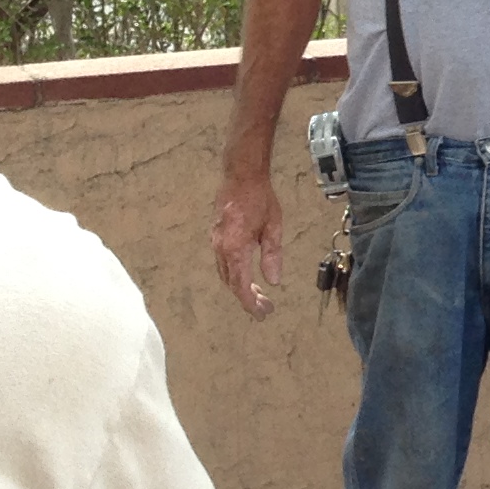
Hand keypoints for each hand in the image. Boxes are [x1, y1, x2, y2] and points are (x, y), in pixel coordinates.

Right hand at [211, 169, 283, 318]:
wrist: (241, 175)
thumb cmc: (260, 198)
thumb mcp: (273, 226)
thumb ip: (272, 255)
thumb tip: (273, 281)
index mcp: (235, 248)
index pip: (241, 286)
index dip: (251, 303)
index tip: (262, 314)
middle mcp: (221, 248)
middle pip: (231, 283)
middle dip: (247, 298)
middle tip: (265, 307)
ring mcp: (216, 242)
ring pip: (225, 274)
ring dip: (240, 287)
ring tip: (258, 295)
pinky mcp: (216, 236)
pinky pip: (222, 263)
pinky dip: (234, 274)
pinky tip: (246, 275)